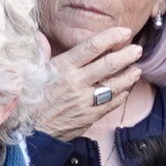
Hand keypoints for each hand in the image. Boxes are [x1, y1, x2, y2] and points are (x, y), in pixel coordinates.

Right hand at [32, 27, 142, 141]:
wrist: (28, 132)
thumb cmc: (28, 100)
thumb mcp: (31, 72)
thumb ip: (40, 52)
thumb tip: (39, 35)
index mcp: (62, 67)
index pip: (92, 47)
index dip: (111, 37)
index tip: (125, 32)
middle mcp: (76, 83)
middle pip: (108, 65)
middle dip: (127, 55)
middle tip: (137, 50)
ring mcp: (84, 101)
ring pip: (114, 85)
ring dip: (128, 76)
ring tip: (137, 70)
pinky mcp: (89, 117)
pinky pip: (111, 104)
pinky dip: (121, 95)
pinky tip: (125, 89)